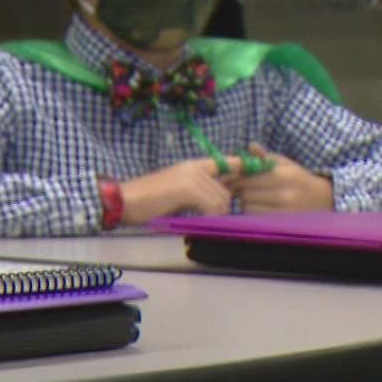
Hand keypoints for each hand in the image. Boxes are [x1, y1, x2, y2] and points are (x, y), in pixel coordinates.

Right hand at [117, 157, 238, 224]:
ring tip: (198, 219)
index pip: (227, 163)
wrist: (123, 200)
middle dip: (223, 207)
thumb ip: (200, 195)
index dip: (243, 169)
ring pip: (222, 198)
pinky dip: (208, 216)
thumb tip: (222, 205)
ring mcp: (192, 175)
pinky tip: (196, 219)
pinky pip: (212, 205)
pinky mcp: (188, 187)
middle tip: (210, 218)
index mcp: (193, 166)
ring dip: (215, 214)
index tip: (257, 173)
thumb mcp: (180, 195)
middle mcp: (194, 167)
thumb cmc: (149, 202)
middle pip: (227, 189)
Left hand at [230, 143, 334, 212]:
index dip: (236, 177)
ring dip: (245, 202)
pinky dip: (252, 212)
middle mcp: (284, 195)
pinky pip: (256, 218)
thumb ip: (267, 157)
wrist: (325, 201)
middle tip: (240, 188)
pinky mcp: (282, 224)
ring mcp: (284, 212)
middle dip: (239, 189)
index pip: (248, 178)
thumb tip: (251, 146)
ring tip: (251, 198)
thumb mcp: (287, 164)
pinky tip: (258, 208)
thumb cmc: (300, 180)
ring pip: (249, 207)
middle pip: (246, 193)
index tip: (232, 177)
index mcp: (284, 176)